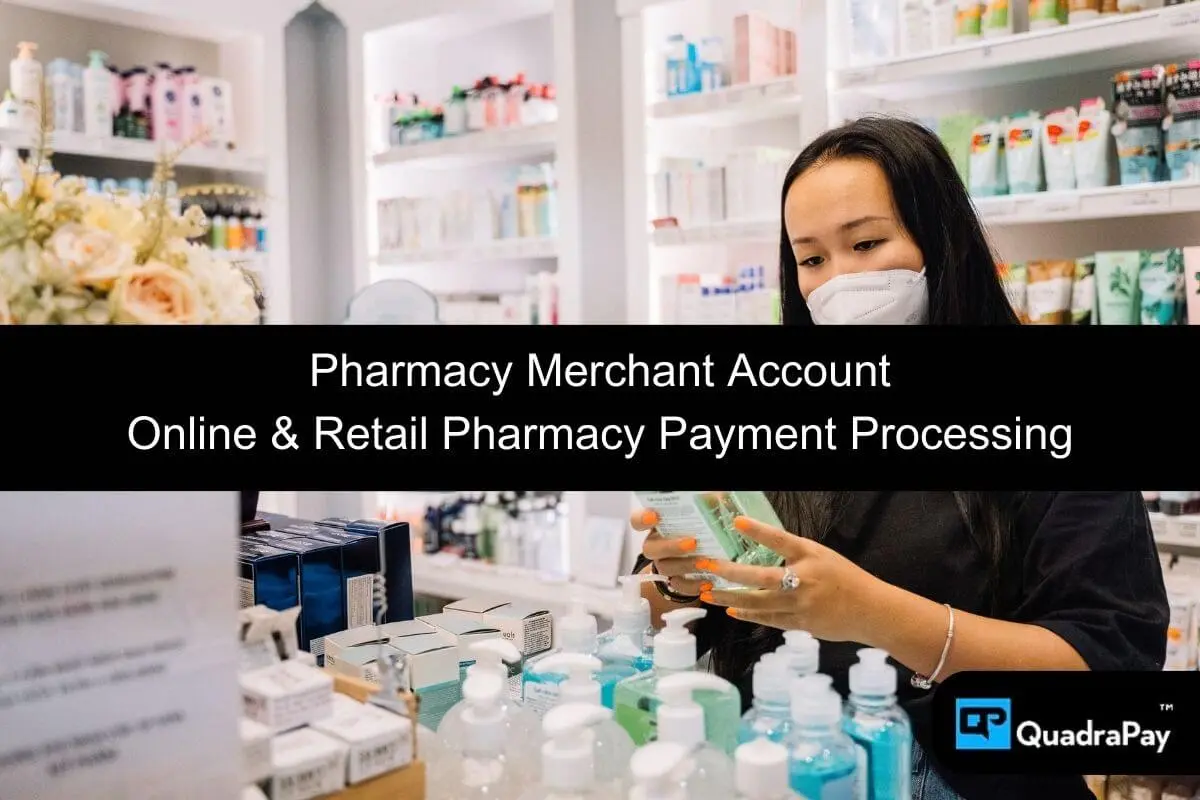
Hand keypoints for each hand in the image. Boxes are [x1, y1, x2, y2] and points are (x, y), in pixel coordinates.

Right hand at [631, 508, 704, 597]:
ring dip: (685, 565)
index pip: (638, 520)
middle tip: (692, 543)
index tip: (654, 516)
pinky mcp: (675, 581)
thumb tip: (714, 498)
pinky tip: (708, 582)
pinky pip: (678, 586)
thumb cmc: (701, 525)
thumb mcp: (702, 513)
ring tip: (706, 562)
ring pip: (665, 568)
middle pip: (650, 548)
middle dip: (670, 547)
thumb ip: (704, 503)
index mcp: (657, 525)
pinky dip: (693, 585)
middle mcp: (656, 544)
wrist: (705, 552)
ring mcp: (663, 563)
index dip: (642, 519)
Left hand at [698, 515, 884, 641]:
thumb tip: (762, 545)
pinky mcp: (800, 624)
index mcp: (810, 556)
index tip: (737, 522)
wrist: (871, 610)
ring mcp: (801, 604)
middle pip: (761, 577)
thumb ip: (794, 552)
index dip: (759, 530)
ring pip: (758, 602)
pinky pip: (768, 619)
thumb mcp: (821, 555)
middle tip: (706, 566)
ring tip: (708, 594)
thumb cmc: (844, 579)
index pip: (781, 539)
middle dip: (729, 572)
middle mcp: (803, 579)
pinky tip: (732, 610)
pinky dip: (749, 614)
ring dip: (730, 598)